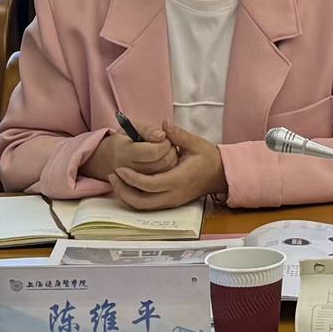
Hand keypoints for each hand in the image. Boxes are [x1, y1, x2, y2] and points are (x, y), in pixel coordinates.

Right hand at [80, 122, 177, 180]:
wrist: (105, 160)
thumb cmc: (122, 141)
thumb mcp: (131, 129)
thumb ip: (147, 130)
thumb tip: (162, 135)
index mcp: (124, 152)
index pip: (153, 152)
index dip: (164, 144)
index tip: (164, 138)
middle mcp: (128, 170)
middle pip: (161, 164)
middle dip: (170, 151)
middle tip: (168, 145)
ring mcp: (133, 183)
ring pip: (164, 174)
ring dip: (171, 161)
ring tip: (166, 153)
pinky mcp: (140, 190)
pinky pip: (160, 183)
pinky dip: (168, 172)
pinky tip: (165, 164)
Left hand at [108, 120, 227, 209]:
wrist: (220, 174)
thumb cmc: (208, 158)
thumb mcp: (195, 143)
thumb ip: (178, 134)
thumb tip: (163, 124)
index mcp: (178, 180)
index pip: (149, 185)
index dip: (132, 178)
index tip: (119, 168)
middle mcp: (173, 195)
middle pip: (142, 202)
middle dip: (123, 191)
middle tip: (112, 175)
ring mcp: (172, 201)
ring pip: (143, 207)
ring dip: (127, 196)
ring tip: (116, 180)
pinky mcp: (171, 203)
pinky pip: (148, 205)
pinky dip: (135, 198)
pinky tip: (127, 185)